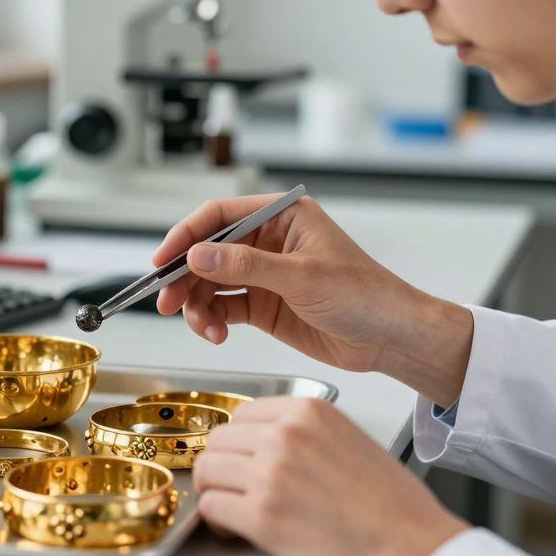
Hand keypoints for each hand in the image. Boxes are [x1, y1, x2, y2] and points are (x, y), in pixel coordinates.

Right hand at [153, 194, 473, 403]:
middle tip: (168, 300)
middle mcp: (268, 241)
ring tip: (201, 326)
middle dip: (185, 277)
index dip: (186, 235)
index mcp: (281, 216)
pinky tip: (216, 333)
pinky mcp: (264, 304)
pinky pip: (223, 307)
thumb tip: (198, 255)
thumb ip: (246, 266)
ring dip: (197, 304)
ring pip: (210, 282)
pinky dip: (212, 320)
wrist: (392, 339)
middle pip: (207, 252)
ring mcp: (264, 274)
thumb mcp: (302, 277)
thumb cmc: (366, 295)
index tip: (163, 259)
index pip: (219, 216)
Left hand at [194, 397, 468, 555]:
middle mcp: (286, 435)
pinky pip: (212, 505)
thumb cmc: (390, 504)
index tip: (241, 457)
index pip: (242, 413)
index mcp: (308, 412)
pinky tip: (237, 526)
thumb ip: (302, 432)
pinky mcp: (263, 514)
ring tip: (235, 506)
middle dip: (223, 465)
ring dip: (216, 490)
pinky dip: (217, 518)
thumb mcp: (347, 439)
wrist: (411, 545)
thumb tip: (262, 439)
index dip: (238, 440)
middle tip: (235, 486)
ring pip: (207, 469)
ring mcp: (271, 473)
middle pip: (218, 439)